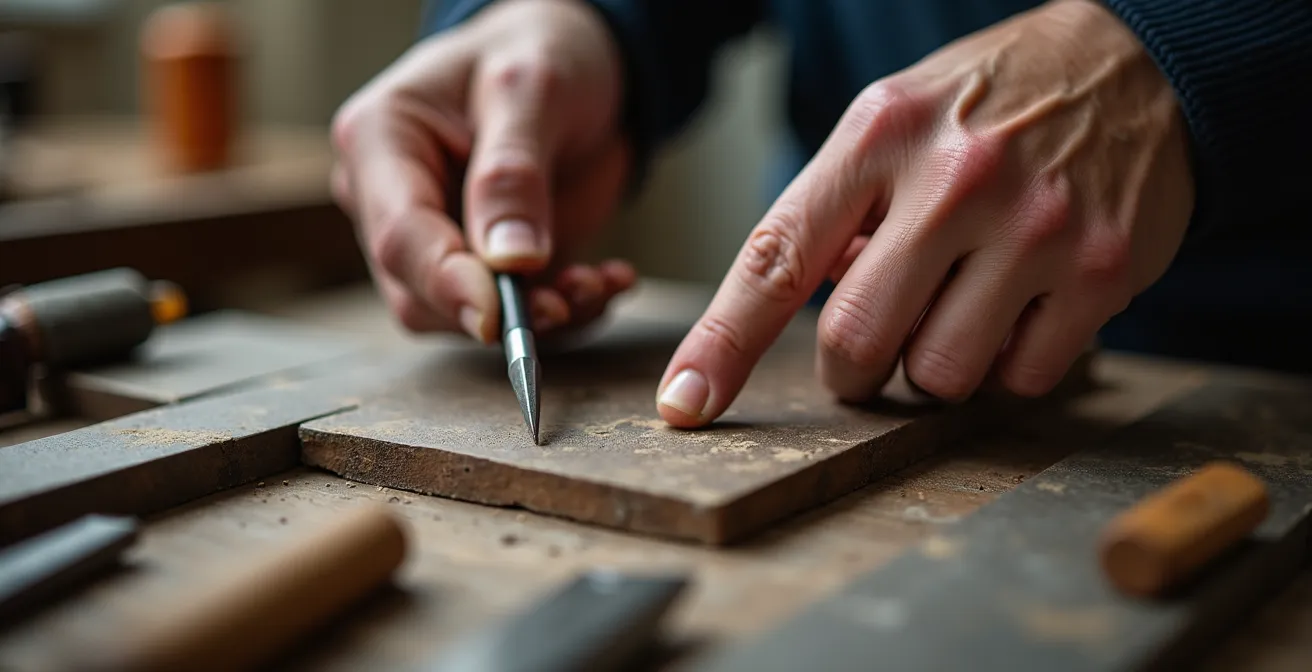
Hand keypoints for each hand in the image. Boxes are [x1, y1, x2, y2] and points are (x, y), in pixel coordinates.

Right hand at [331, 0, 635, 342]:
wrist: (578, 60)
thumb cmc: (541, 50)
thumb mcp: (533, 90)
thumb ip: (514, 172)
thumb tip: (509, 262)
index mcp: (380, 140)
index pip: (401, 235)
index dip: (448, 283)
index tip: (500, 315)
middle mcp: (392, 198)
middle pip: (419, 292)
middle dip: (498, 310)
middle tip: (573, 298)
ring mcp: (437, 235)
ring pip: (465, 316)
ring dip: (540, 317)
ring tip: (599, 283)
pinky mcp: (484, 264)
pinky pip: (515, 313)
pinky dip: (566, 310)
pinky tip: (608, 280)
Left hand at [656, 0, 1193, 425]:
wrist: (1139, 64)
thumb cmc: (989, 106)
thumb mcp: (895, 121)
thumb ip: (838, 210)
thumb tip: (797, 308)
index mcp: (879, 135)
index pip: (775, 258)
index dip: (722, 344)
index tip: (684, 404)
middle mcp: (954, 178)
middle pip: (855, 342)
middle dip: (853, 369)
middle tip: (874, 345)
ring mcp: (1033, 226)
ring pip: (939, 374)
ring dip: (935, 364)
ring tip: (963, 302)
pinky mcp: (1100, 271)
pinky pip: (1021, 378)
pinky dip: (1010, 361)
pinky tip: (1024, 302)